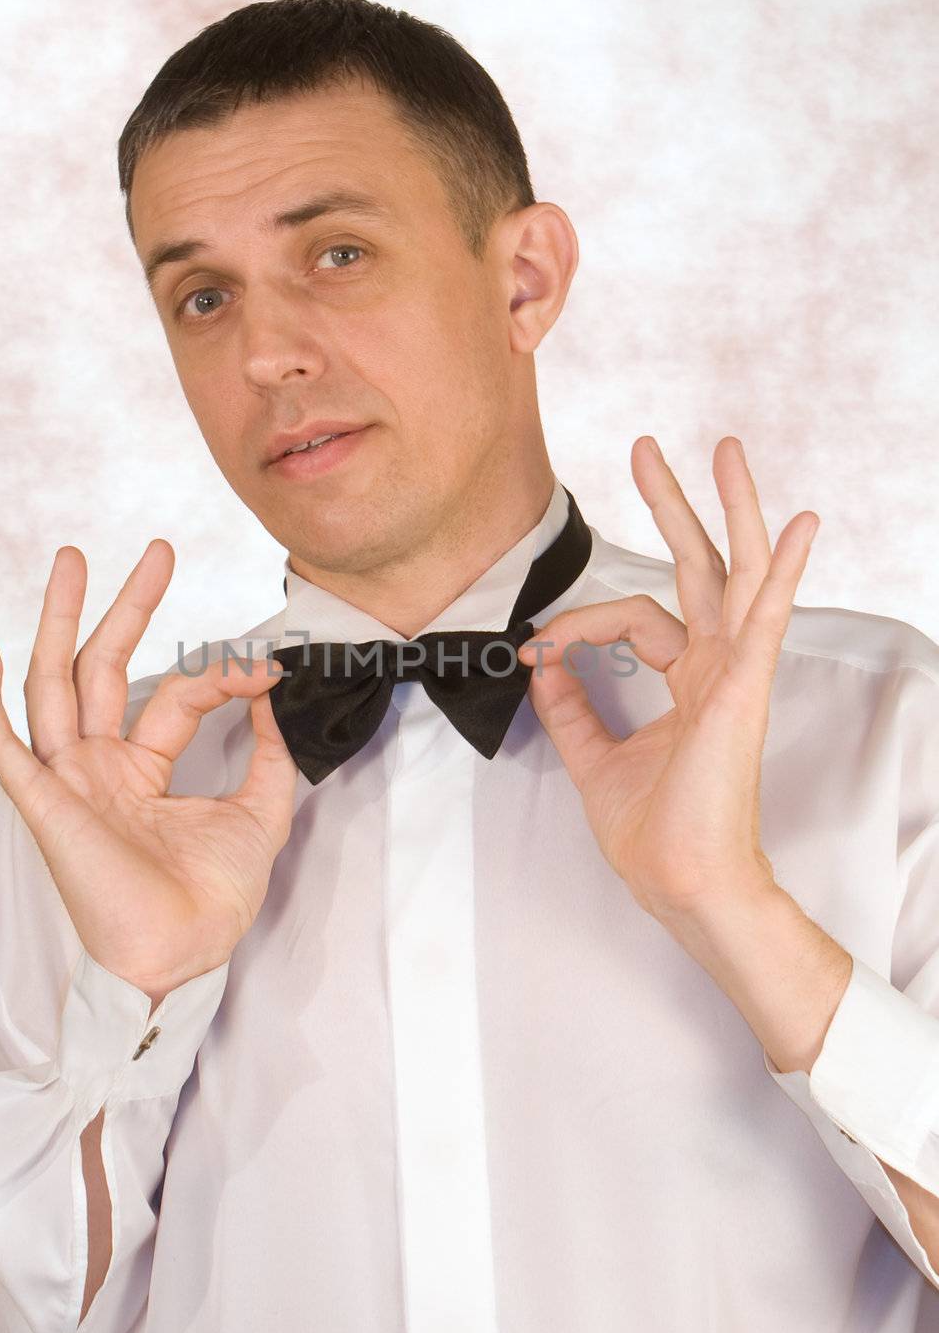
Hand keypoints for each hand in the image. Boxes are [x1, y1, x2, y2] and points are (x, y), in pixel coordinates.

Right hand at [0, 540, 295, 1005]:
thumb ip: (270, 757)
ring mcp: (69, 780)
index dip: (221, 673)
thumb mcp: (260, 814)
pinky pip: (4, 747)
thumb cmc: (213, 901)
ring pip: (54, 685)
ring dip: (61, 621)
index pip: (176, 695)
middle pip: (104, 667)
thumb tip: (273, 695)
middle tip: (156, 550)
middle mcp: (100, 765)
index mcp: (142, 768)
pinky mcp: (45, 803)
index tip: (269, 667)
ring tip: (71, 560)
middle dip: (127, 606)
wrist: (184, 954)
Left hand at [519, 436, 818, 925]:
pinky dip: (781, 570)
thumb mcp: (594, 760)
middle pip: (696, 566)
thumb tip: (543, 665)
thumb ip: (571, 710)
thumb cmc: (655, 835)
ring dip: (730, 508)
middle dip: (672, 505)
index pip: (632, 620)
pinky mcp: (743, 689)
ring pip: (738, 572)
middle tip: (645, 449)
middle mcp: (716, 668)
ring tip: (722, 448)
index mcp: (688, 682)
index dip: (578, 624)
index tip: (533, 646)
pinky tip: (799, 524)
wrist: (682, 884)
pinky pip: (765, 617)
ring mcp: (735, 674)